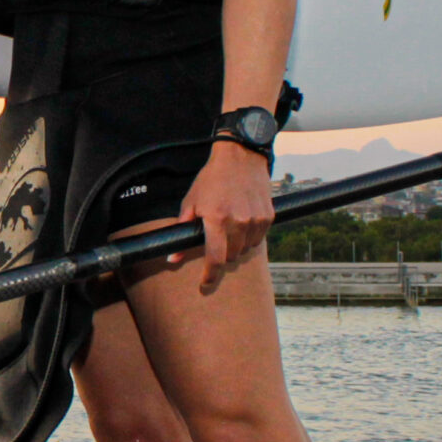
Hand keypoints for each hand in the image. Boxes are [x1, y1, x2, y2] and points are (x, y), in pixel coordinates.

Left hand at [164, 144, 272, 292]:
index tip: (205, 284)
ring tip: (229, 228)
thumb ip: (182, 229)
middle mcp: (238, 221)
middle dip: (222, 255)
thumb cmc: (211, 179)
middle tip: (216, 242)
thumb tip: (173, 258)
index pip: (215, 258)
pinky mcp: (268, 216)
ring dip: (236, 246)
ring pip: (245, 249)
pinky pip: (258, 239)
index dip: (210, 275)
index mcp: (217, 219)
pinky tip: (242, 222)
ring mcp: (255, 219)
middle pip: (231, 256)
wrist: (240, 157)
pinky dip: (249, 237)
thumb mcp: (191, 201)